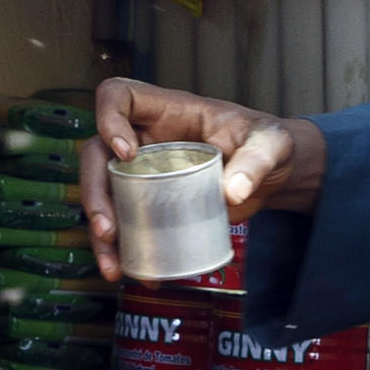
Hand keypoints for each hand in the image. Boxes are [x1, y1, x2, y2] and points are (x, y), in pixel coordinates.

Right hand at [79, 77, 326, 279]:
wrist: (274, 172)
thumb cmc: (265, 143)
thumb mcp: (269, 144)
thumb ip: (256, 161)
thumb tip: (233, 192)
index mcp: (166, 111)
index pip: (118, 95)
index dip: (108, 118)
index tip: (126, 154)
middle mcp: (145, 139)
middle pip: (96, 154)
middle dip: (94, 191)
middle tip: (108, 227)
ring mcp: (143, 171)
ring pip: (103, 193)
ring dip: (100, 231)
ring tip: (114, 265)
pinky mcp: (150, 202)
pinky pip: (125, 222)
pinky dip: (124, 251)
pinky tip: (136, 273)